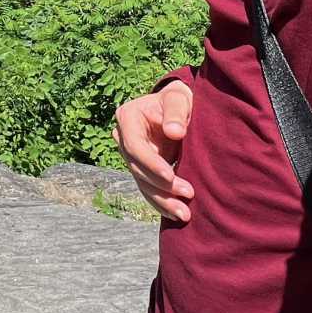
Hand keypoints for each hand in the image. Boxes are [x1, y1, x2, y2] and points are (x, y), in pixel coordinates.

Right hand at [114, 80, 196, 222]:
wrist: (178, 107)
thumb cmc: (178, 99)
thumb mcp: (178, 98)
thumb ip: (176, 112)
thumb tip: (174, 132)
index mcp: (127, 118)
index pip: (135, 146)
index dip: (151, 163)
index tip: (171, 175)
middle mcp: (123, 138)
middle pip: (137, 168)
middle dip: (161, 186)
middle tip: (188, 194)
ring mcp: (131, 156)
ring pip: (142, 183)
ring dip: (163, 200)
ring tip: (184, 213)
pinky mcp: (142, 168)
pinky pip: (148, 189)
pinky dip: (161, 202)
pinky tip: (176, 214)